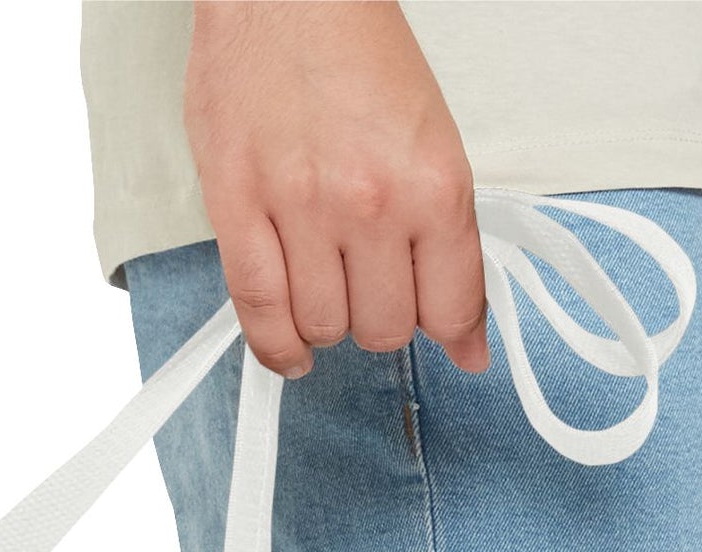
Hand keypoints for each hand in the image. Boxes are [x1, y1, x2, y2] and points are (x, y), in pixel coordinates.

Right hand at [183, 0, 486, 378]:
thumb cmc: (355, 52)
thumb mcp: (432, 140)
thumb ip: (448, 241)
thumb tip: (464, 337)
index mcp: (433, 183)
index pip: (452, 306)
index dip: (451, 333)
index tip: (448, 338)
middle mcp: (371, 204)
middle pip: (385, 328)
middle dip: (381, 318)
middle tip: (372, 287)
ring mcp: (301, 211)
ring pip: (325, 327)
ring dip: (328, 322)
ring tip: (326, 289)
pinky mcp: (238, 210)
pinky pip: (259, 312)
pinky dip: (278, 346)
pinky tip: (292, 348)